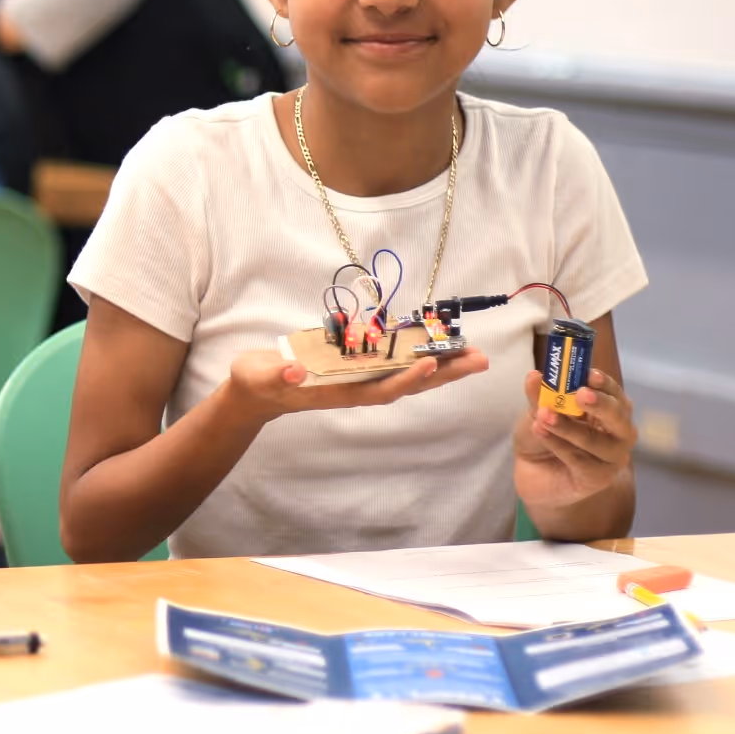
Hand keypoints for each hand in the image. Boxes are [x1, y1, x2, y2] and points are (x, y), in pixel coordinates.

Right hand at [223, 346, 490, 424]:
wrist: (257, 390)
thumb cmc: (258, 383)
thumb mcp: (261, 377)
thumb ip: (278, 375)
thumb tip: (296, 371)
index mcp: (337, 393)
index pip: (380, 390)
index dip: (406, 380)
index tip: (430, 366)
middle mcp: (355, 388)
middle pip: (406, 384)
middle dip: (442, 373)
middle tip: (478, 359)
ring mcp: (358, 378)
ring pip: (406, 373)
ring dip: (440, 364)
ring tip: (470, 351)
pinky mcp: (356, 367)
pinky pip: (393, 361)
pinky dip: (416, 352)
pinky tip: (436, 341)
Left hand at [513, 368, 635, 510]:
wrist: (532, 475)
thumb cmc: (542, 438)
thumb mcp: (537, 412)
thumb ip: (539, 396)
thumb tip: (534, 376)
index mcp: (608, 412)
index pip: (614, 395)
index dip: (605, 384)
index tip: (589, 374)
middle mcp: (617, 435)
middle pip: (619, 418)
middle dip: (601, 405)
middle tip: (581, 394)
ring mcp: (610, 459)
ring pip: (597, 441)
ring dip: (569, 427)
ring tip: (544, 416)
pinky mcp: (597, 479)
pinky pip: (580, 460)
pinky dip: (558, 444)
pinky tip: (540, 432)